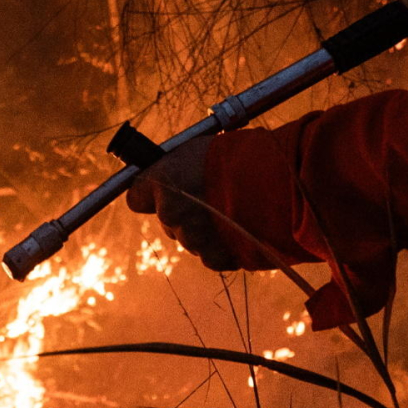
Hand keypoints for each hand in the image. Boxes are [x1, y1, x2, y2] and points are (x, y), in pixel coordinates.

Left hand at [123, 136, 243, 269]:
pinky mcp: (214, 257)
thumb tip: (178, 171)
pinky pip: (213, 256)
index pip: (136, 197)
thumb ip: (180, 167)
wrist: (272, 183)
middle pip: (167, 221)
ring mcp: (191, 238)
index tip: (160, 192)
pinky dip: (225, 247)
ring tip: (233, 211)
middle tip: (210, 199)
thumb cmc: (238, 157)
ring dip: (206, 231)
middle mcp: (170, 212)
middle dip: (184, 214)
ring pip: (191, 239)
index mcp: (162, 181)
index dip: (149, 195)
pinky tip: (242, 228)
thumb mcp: (200, 150)